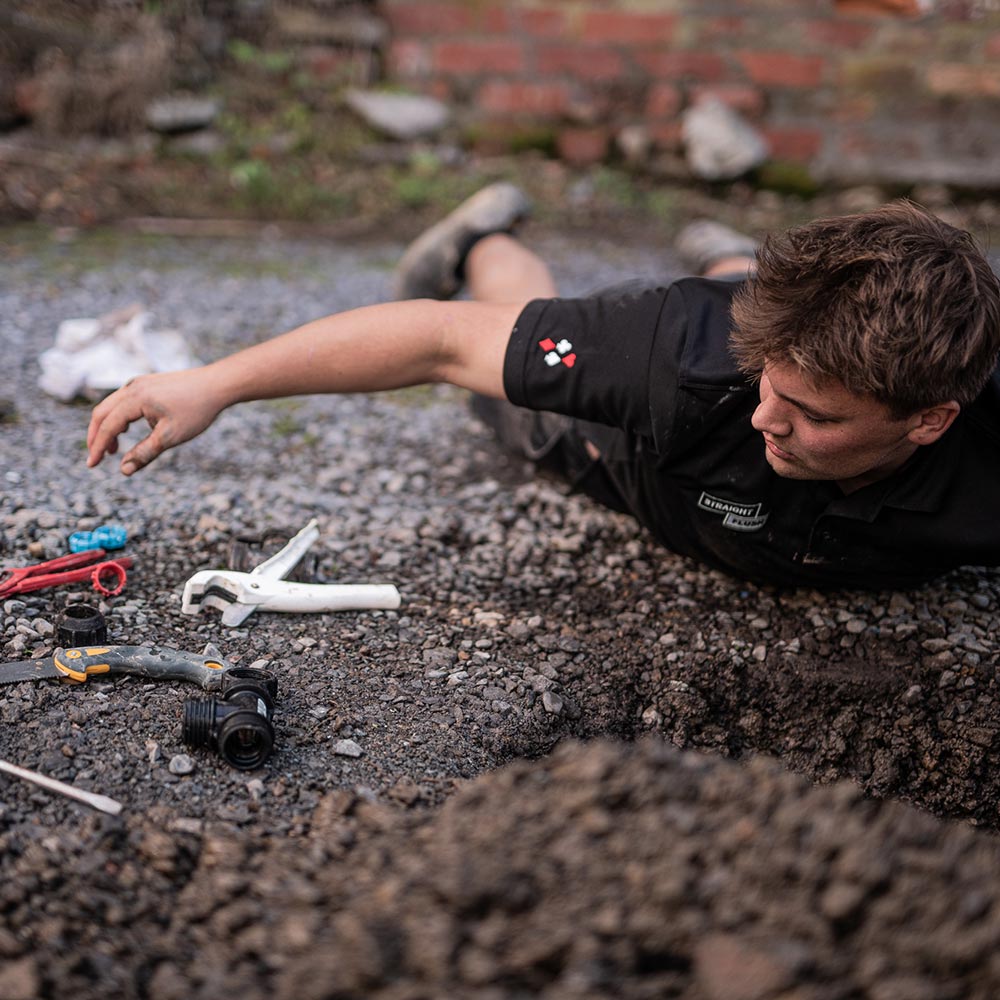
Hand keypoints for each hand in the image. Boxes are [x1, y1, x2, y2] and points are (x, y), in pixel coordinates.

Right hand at [86, 367, 225, 474]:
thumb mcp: (171, 436)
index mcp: (135, 398)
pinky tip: (126, 429)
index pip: (107, 425)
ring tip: (113, 449)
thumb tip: (123, 471)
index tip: (91, 465)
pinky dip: (118, 417)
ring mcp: (139, 382)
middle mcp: (132, 387)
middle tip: (96, 459)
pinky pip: (122, 400)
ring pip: (111, 406)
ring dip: (107, 427)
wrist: (217, 384)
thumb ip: (145, 453)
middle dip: (96, 437)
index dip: (97, 447)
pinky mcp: (146, 383)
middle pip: (102, 413)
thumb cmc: (197, 409)